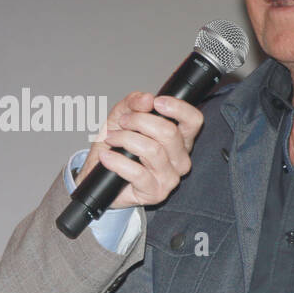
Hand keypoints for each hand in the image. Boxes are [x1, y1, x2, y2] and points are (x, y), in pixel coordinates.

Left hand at [78, 92, 202, 208]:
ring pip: (153, 150)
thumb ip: (134, 103)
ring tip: (111, 138)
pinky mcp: (155, 193)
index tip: (156, 103)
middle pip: (169, 133)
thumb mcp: (122, 116)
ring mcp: (170, 178)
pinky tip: (107, 156)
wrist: (100, 174)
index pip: (193, 121)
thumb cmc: (117, 147)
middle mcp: (180, 159)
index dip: (178, 108)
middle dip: (140, 121)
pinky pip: (137, 173)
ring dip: (125, 139)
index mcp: (180, 139)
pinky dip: (117, 161)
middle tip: (123, 122)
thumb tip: (146, 99)